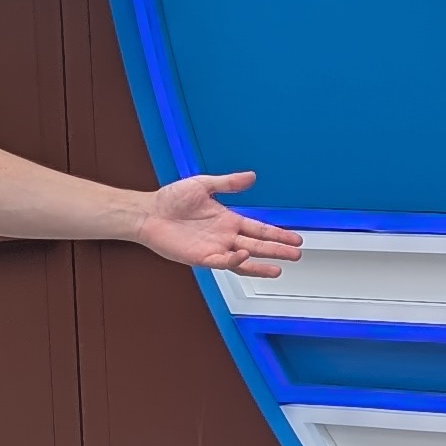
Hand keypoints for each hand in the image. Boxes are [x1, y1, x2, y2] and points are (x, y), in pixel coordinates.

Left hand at [136, 169, 304, 277]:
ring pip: (244, 260)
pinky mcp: (201, 257)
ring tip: (279, 268)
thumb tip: (251, 176)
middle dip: (278, 250)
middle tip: (296, 254)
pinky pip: (222, 262)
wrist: (149, 212)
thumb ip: (229, 183)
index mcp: (229, 220)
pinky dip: (235, 261)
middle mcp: (225, 236)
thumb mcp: (204, 184)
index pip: (260, 229)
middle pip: (258, 245)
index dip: (278, 234)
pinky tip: (246, 257)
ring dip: (261, 264)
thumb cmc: (171, 199)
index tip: (295, 238)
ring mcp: (215, 248)